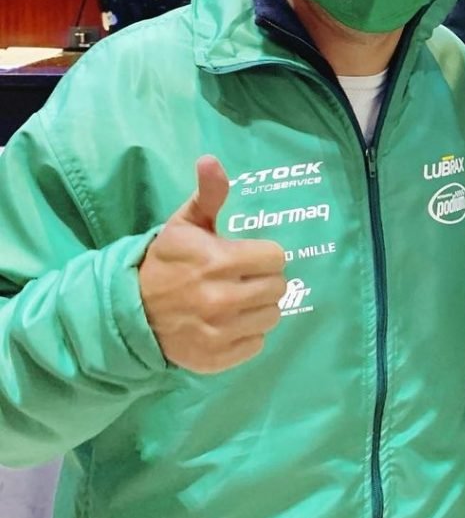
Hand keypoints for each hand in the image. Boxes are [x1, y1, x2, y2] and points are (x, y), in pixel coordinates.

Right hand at [139, 155, 287, 372]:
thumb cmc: (168, 260)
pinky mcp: (216, 358)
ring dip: (259, 307)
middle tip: (244, 279)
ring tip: (238, 300)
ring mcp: (219, 332)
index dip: (264, 255)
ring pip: (272, 316)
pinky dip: (247, 334)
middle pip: (278, 287)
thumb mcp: (185, 223)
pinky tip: (229, 323)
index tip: (249, 257)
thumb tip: (210, 159)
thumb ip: (208, 193)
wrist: (132, 311)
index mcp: (218, 262)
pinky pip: (257, 344)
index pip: (275, 258)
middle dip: (264, 280)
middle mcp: (222, 299)